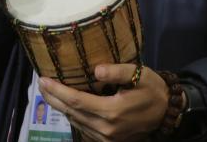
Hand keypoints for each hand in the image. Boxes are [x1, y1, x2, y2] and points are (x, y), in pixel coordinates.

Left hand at [38, 65, 168, 141]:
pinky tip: (66, 105)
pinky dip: (72, 115)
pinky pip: (84, 128)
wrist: (166, 112)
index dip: (57, 90)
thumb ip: (116, 71)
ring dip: (60, 107)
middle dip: (53, 98)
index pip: (76, 100)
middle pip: (71, 112)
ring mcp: (106, 137)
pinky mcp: (108, 141)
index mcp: (112, 111)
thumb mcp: (138, 74)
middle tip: (40, 83)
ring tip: (49, 92)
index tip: (43, 78)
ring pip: (76, 121)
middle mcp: (106, 127)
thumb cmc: (152, 89)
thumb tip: (95, 71)